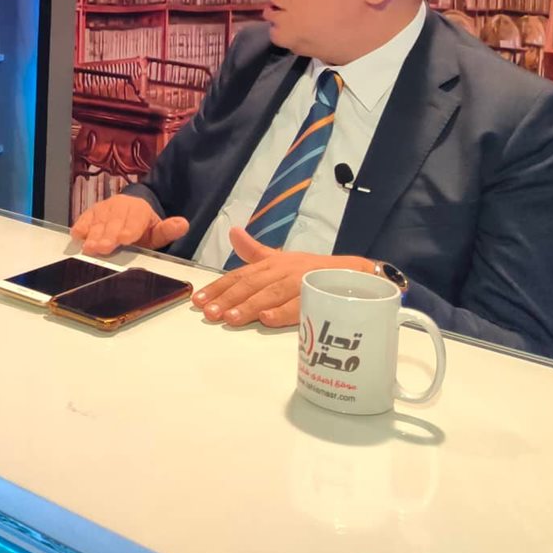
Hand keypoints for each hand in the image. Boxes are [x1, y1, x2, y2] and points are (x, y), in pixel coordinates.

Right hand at [69, 194, 188, 256]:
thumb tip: (183, 224)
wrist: (129, 211)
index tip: (125, 238)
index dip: (128, 230)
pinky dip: (80, 227)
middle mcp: (119, 206)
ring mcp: (103, 209)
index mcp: (138, 210)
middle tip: (103, 248)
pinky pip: (84, 219)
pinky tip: (77, 235)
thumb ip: (168, 230)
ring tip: (89, 247)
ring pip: (97, 222)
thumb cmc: (142, 226)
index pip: (133, 221)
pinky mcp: (90, 213)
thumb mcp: (157, 230)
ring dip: (92, 235)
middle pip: (112, 223)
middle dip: (107, 236)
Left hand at [194, 228, 369, 327]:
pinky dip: (283, 312)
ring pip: (271, 294)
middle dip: (228, 298)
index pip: (239, 276)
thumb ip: (255, 251)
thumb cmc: (312, 269)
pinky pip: (299, 304)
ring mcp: (300, 281)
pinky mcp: (318, 294)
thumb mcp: (281, 258)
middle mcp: (282, 270)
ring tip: (230, 318)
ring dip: (250, 306)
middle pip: (251, 284)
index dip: (218, 287)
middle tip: (209, 313)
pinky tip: (267, 320)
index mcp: (271, 264)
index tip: (198, 301)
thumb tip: (233, 232)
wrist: (354, 273)